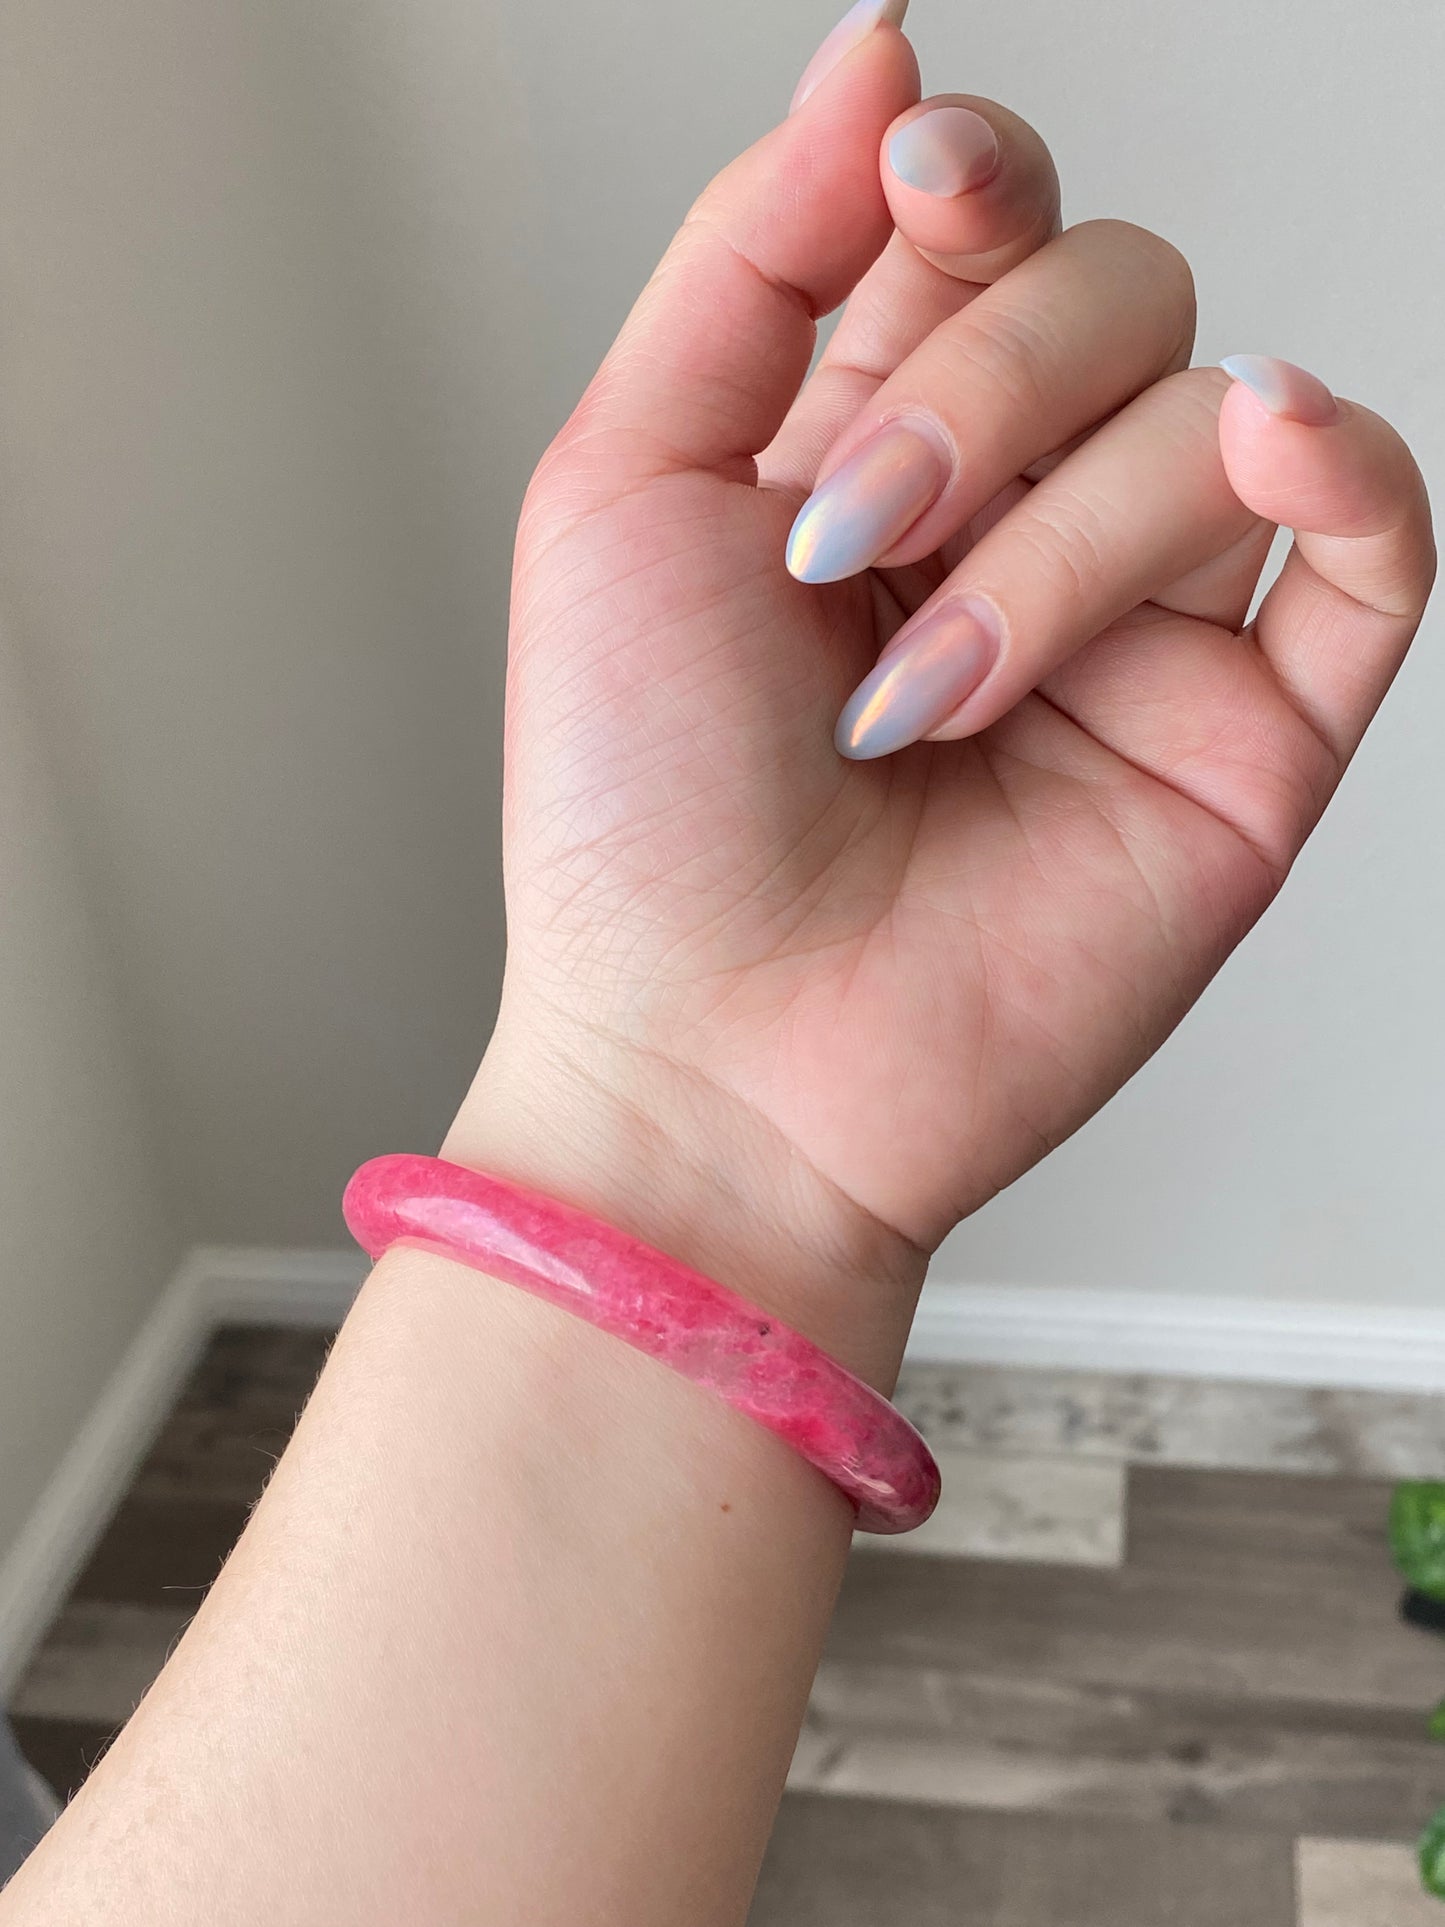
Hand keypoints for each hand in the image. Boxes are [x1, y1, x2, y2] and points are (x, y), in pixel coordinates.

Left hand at [449, 18, 1433, 1382]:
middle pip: (1114, 290)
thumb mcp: (624, 489)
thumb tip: (885, 52)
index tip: (920, 194)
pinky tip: (1268, 439)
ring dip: (1056, 536)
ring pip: (1208, 414)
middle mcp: (1021, 517)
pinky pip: (1375, 543)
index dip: (972, 179)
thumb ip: (756, 260)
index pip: (984, 225)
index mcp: (873, 445)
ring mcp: (1145, 625)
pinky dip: (1343, 461)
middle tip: (849, 548)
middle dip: (979, 385)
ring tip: (922, 700)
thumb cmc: (640, 816)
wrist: (716, 1061)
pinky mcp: (1249, 735)